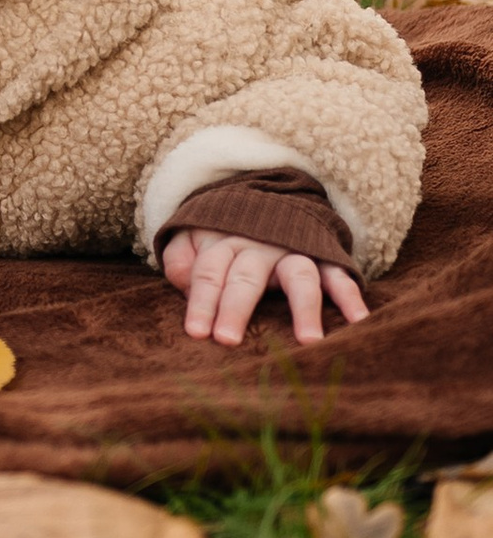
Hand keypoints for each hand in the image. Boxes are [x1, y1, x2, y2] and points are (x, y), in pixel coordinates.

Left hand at [162, 226, 370, 346]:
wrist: (269, 196)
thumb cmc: (224, 231)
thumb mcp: (193, 235)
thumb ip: (180, 257)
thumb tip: (179, 281)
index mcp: (223, 241)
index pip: (208, 272)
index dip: (201, 302)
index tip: (197, 334)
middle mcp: (259, 245)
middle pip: (246, 276)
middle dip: (236, 307)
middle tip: (228, 340)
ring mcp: (294, 249)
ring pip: (299, 275)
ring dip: (304, 307)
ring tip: (308, 341)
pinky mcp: (323, 255)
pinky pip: (338, 274)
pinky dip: (349, 294)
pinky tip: (358, 319)